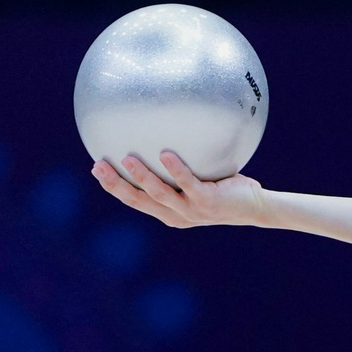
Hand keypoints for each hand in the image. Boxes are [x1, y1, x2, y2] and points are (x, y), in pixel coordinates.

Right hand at [90, 150, 270, 228]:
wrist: (254, 206)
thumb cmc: (224, 190)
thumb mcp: (196, 181)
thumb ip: (178, 170)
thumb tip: (162, 137)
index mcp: (168, 212)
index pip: (135, 201)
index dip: (114, 188)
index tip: (96, 170)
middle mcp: (176, 214)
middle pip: (139, 201)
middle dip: (117, 185)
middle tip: (99, 167)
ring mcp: (191, 210)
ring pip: (160, 194)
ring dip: (141, 176)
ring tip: (127, 159)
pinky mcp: (207, 202)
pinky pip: (188, 183)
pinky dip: (176, 170)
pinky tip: (166, 154)